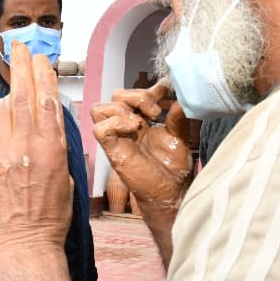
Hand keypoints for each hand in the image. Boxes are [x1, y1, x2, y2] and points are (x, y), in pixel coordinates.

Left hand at [0, 47, 72, 258]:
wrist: (21, 247)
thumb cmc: (49, 219)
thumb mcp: (65, 178)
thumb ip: (55, 147)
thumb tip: (46, 124)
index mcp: (49, 148)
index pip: (44, 98)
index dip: (41, 73)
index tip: (38, 58)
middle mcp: (21, 146)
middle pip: (20, 95)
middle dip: (20, 67)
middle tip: (19, 48)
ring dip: (7, 104)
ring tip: (14, 103)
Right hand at [91, 81, 191, 217]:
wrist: (170, 192)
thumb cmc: (173, 168)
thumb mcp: (180, 137)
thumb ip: (178, 118)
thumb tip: (179, 100)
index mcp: (143, 120)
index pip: (134, 93)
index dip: (149, 88)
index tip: (166, 91)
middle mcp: (127, 126)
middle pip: (116, 95)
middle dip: (137, 96)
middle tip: (155, 112)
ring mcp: (118, 138)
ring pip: (100, 108)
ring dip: (122, 108)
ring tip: (141, 122)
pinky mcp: (112, 150)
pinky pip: (100, 129)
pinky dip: (115, 123)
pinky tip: (134, 129)